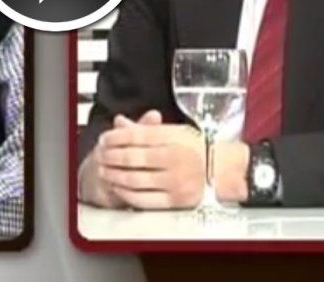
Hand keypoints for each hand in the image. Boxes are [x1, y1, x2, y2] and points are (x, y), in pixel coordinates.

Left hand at [87, 110, 252, 208]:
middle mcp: (175, 159)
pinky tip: (119, 187)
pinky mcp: (175, 200)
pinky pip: (143, 199)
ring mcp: (175, 181)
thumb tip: (119, 122)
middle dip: (111, 156)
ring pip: (134, 179)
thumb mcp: (174, 132)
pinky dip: (126, 193)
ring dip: (114, 175)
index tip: (105, 138)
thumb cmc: (196, 148)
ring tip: (105, 171)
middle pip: (132, 158)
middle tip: (101, 155)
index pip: (137, 136)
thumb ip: (145, 128)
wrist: (222, 170)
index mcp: (174, 138)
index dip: (115, 137)